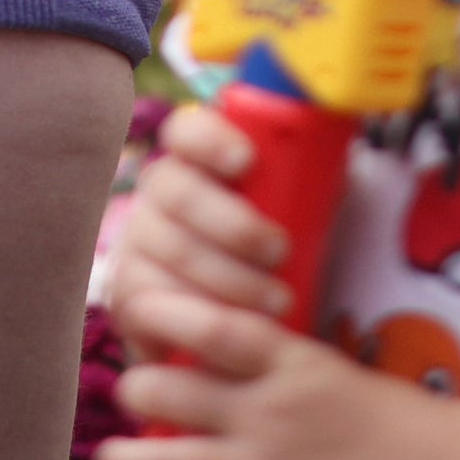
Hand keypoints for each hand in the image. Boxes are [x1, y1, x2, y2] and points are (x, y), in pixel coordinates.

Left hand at [98, 312, 452, 459]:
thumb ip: (272, 361)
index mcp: (286, 361)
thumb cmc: (395, 420)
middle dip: (132, 393)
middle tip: (127, 396)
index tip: (129, 307)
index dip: (160, 313)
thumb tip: (217, 348)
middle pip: (166, 392)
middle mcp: (264, 411)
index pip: (209, 325)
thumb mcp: (328, 369)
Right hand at [104, 99, 296, 319]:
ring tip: (280, 301)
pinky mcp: (127, 294)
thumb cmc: (264, 253)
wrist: (225, 315)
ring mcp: (134, 243)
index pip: (187, 131)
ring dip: (233, 280)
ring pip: (177, 252)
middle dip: (235, 224)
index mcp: (193, 162)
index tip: (247, 160)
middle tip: (281, 251)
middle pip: (180, 193)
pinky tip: (239, 328)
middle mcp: (155, 195)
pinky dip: (205, 316)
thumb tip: (333, 147)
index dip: (210, 139)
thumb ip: (300, 181)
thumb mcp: (284, 211)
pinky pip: (159, 302)